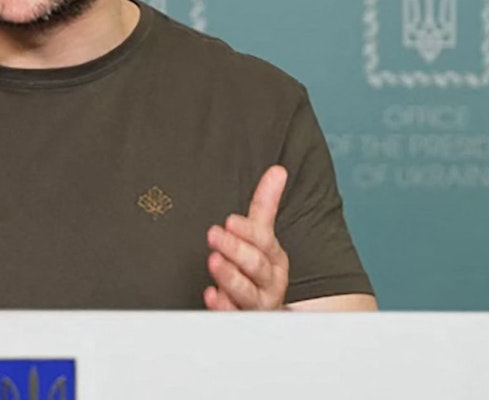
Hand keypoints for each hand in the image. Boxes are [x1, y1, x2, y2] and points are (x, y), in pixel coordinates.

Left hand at [204, 165, 288, 310]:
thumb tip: (278, 170)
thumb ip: (266, 205)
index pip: (264, 241)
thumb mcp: (263, 236)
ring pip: (246, 292)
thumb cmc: (259, 267)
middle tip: (214, 235)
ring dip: (229, 276)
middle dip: (235, 249)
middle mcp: (269, 281)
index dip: (248, 232)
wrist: (267, 310)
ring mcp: (257, 302)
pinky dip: (223, 306)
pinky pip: (234, 315)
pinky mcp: (242, 318)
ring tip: (213, 262)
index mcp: (275, 257)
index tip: (230, 221)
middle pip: (256, 265)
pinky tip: (211, 295)